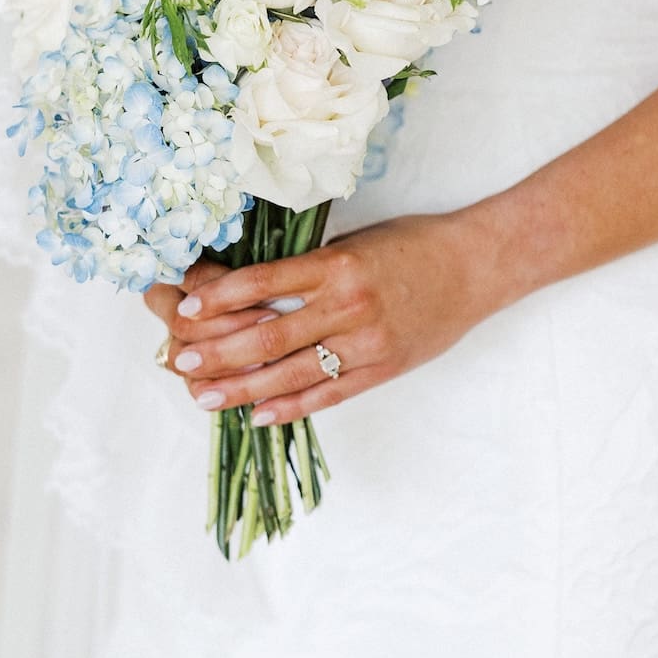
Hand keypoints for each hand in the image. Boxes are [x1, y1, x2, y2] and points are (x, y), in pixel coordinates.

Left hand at [157, 212, 499, 426]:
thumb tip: (252, 292)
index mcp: (338, 264)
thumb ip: (311, 270)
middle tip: (181, 363)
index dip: (219, 299)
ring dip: (242, 388)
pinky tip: (261, 415)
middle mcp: (348, 306)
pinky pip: (329, 395)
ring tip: (205, 397)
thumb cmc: (414, 245)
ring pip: (291, 374)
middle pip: (268, 337)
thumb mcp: (357, 242)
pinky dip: (292, 406)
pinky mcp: (382, 369)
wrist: (475, 266)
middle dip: (218, 353)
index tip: (186, 310)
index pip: (264, 283)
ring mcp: (366, 343)